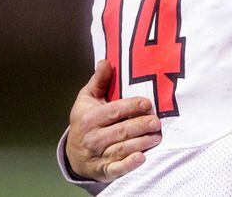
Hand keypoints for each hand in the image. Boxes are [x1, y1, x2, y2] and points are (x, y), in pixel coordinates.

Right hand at [66, 60, 161, 181]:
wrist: (73, 153)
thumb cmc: (86, 121)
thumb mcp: (87, 100)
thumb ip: (99, 81)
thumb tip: (106, 61)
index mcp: (89, 118)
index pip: (113, 111)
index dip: (131, 107)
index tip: (147, 103)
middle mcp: (92, 137)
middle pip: (120, 131)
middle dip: (140, 126)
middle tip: (157, 122)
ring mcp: (98, 155)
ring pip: (122, 149)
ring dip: (141, 143)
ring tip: (157, 137)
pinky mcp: (103, 171)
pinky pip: (116, 169)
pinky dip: (129, 165)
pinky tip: (142, 158)